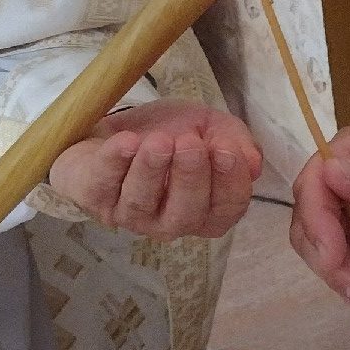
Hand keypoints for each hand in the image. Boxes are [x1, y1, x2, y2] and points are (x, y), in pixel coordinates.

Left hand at [48, 99, 261, 239]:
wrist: (113, 127)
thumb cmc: (167, 133)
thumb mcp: (209, 127)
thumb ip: (235, 141)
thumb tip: (253, 163)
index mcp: (206, 210)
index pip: (227, 209)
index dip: (230, 183)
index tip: (226, 150)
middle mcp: (170, 222)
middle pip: (186, 214)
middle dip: (190, 178)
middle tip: (190, 144)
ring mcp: (131, 216)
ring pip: (142, 203)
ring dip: (152, 170)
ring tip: (159, 140)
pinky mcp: (95, 199)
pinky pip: (105, 185)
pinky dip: (116, 162)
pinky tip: (127, 142)